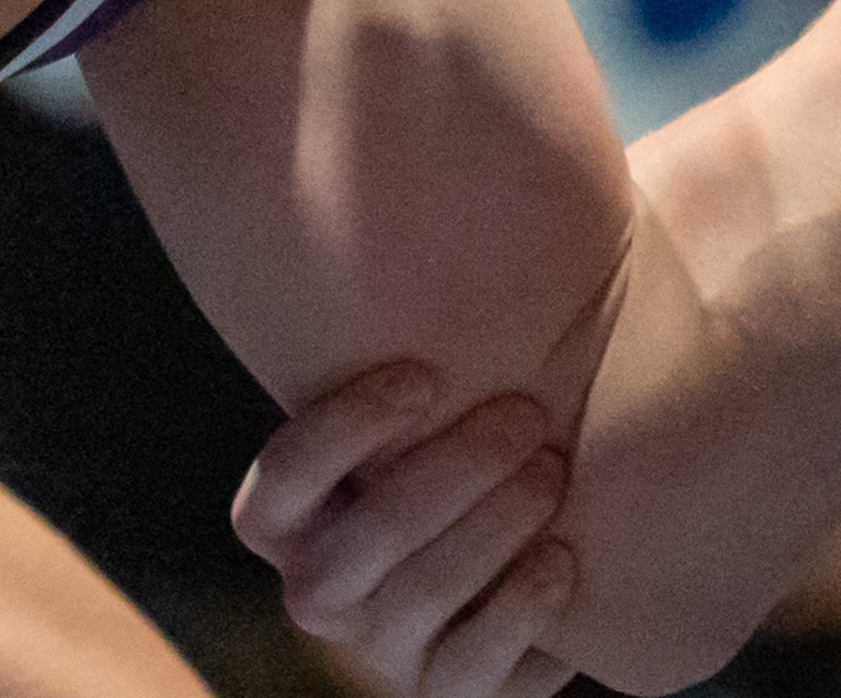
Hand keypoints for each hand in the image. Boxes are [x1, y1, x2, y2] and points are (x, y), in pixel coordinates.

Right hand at [234, 363, 578, 697]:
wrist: (550, 533)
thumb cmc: (483, 426)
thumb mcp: (446, 384)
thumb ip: (427, 331)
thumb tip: (457, 192)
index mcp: (298, 522)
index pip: (274, 495)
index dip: (336, 436)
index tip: (422, 373)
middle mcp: (325, 595)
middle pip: (342, 560)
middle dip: (435, 482)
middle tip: (523, 415)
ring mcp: (385, 657)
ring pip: (405, 614)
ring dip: (484, 538)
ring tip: (552, 473)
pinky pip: (471, 681)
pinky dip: (519, 617)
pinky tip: (566, 560)